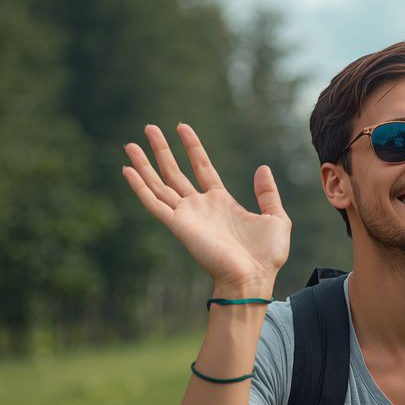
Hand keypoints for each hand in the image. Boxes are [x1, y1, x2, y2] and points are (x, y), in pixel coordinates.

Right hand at [122, 124, 290, 294]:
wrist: (254, 278)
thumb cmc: (267, 255)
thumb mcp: (276, 218)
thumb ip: (267, 193)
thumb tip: (262, 168)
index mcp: (221, 203)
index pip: (202, 168)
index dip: (192, 147)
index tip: (182, 127)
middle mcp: (200, 207)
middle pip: (175, 172)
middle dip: (162, 150)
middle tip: (149, 128)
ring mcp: (187, 216)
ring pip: (159, 184)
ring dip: (144, 164)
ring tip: (130, 144)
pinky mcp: (178, 226)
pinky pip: (154, 203)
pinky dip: (139, 187)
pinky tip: (128, 170)